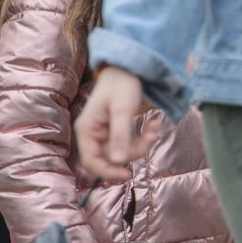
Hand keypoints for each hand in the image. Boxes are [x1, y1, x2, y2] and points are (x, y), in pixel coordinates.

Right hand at [75, 68, 157, 182]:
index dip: (108, 171)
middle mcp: (92, 134)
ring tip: (155, 126)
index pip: (91, 161)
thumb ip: (120, 135)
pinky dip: (143, 137)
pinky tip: (154, 123)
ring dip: (142, 144)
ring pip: (122, 151)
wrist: (128, 68)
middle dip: (133, 152)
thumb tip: (118, 161)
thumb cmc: (122, 84)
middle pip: (110, 158)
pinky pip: (129, 142)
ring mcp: (104, 132)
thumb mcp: (123, 109)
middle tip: (151, 137)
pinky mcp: (116, 130)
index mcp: (86, 130)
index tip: (128, 174)